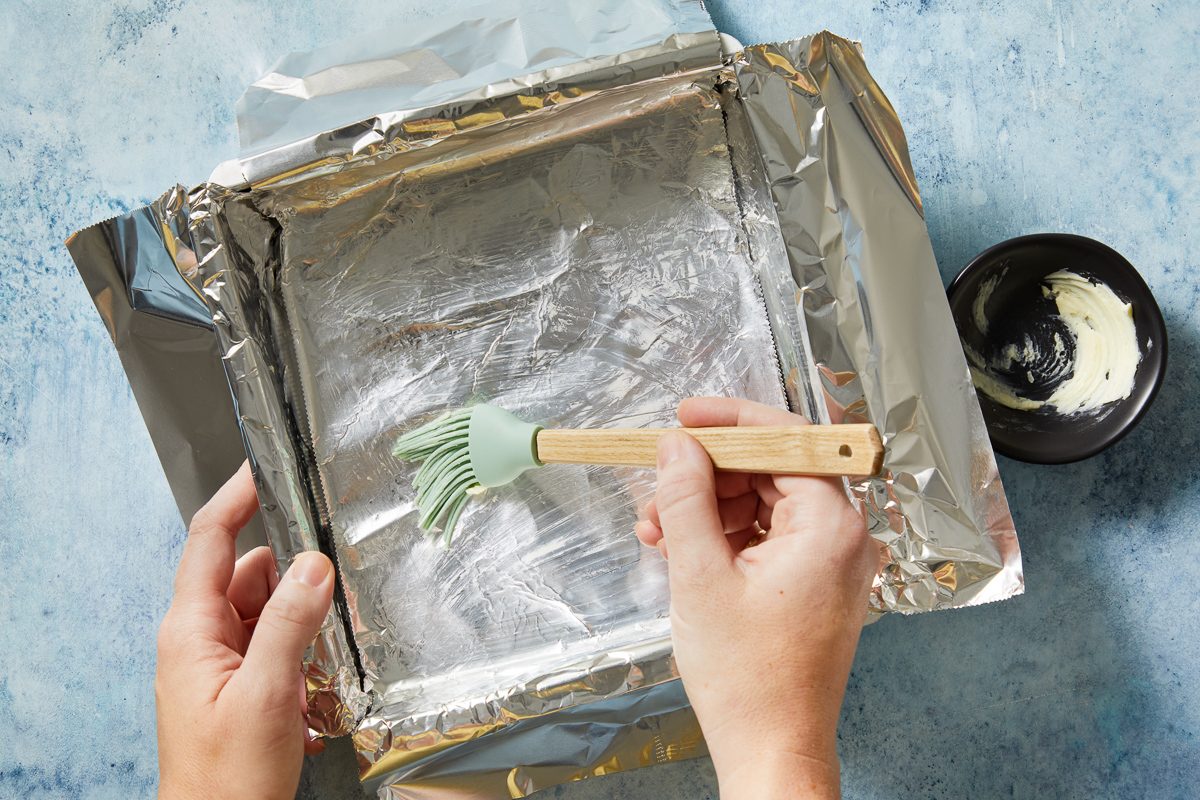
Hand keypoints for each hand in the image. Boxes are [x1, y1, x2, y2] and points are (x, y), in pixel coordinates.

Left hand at [155, 462, 334, 799]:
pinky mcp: (239, 685)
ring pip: (267, 609)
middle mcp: (201, 639)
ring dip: (301, 618)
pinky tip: (318, 683)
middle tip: (332, 575)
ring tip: (325, 650)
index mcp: (191, 630)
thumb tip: (314, 564)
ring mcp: (219, 663)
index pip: (209, 539)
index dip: (236, 496)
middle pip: (249, 572)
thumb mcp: (267, 693)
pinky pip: (273, 644)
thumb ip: (289, 622)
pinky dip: (301, 650)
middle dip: (292, 572)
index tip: (263, 465)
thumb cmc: (226, 780)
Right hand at [635, 398, 877, 799]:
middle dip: (708, 476)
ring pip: (765, 505)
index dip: (730, 421)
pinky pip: (769, 538)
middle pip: (772, 471)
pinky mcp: (815, 585)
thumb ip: (686, 499)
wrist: (770, 749)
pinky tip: (680, 549)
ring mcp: (832, 563)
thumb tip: (678, 447)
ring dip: (708, 510)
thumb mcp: (699, 576)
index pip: (786, 439)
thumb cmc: (747, 678)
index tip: (685, 416)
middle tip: (656, 487)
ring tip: (656, 530)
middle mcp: (843, 538)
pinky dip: (725, 538)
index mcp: (832, 526)